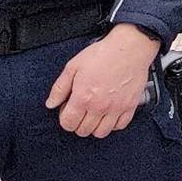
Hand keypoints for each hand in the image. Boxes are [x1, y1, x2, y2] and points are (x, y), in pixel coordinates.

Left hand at [45, 24, 162, 138]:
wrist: (130, 48)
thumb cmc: (103, 54)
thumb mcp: (73, 66)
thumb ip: (59, 88)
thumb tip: (51, 104)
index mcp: (83, 98)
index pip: (68, 123)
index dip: (65, 118)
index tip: (68, 109)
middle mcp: (100, 106)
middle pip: (83, 130)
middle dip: (78, 123)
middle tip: (81, 110)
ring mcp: (116, 108)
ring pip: (101, 132)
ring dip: (94, 127)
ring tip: (94, 115)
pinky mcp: (130, 106)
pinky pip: (120, 126)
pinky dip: (113, 124)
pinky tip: (109, 114)